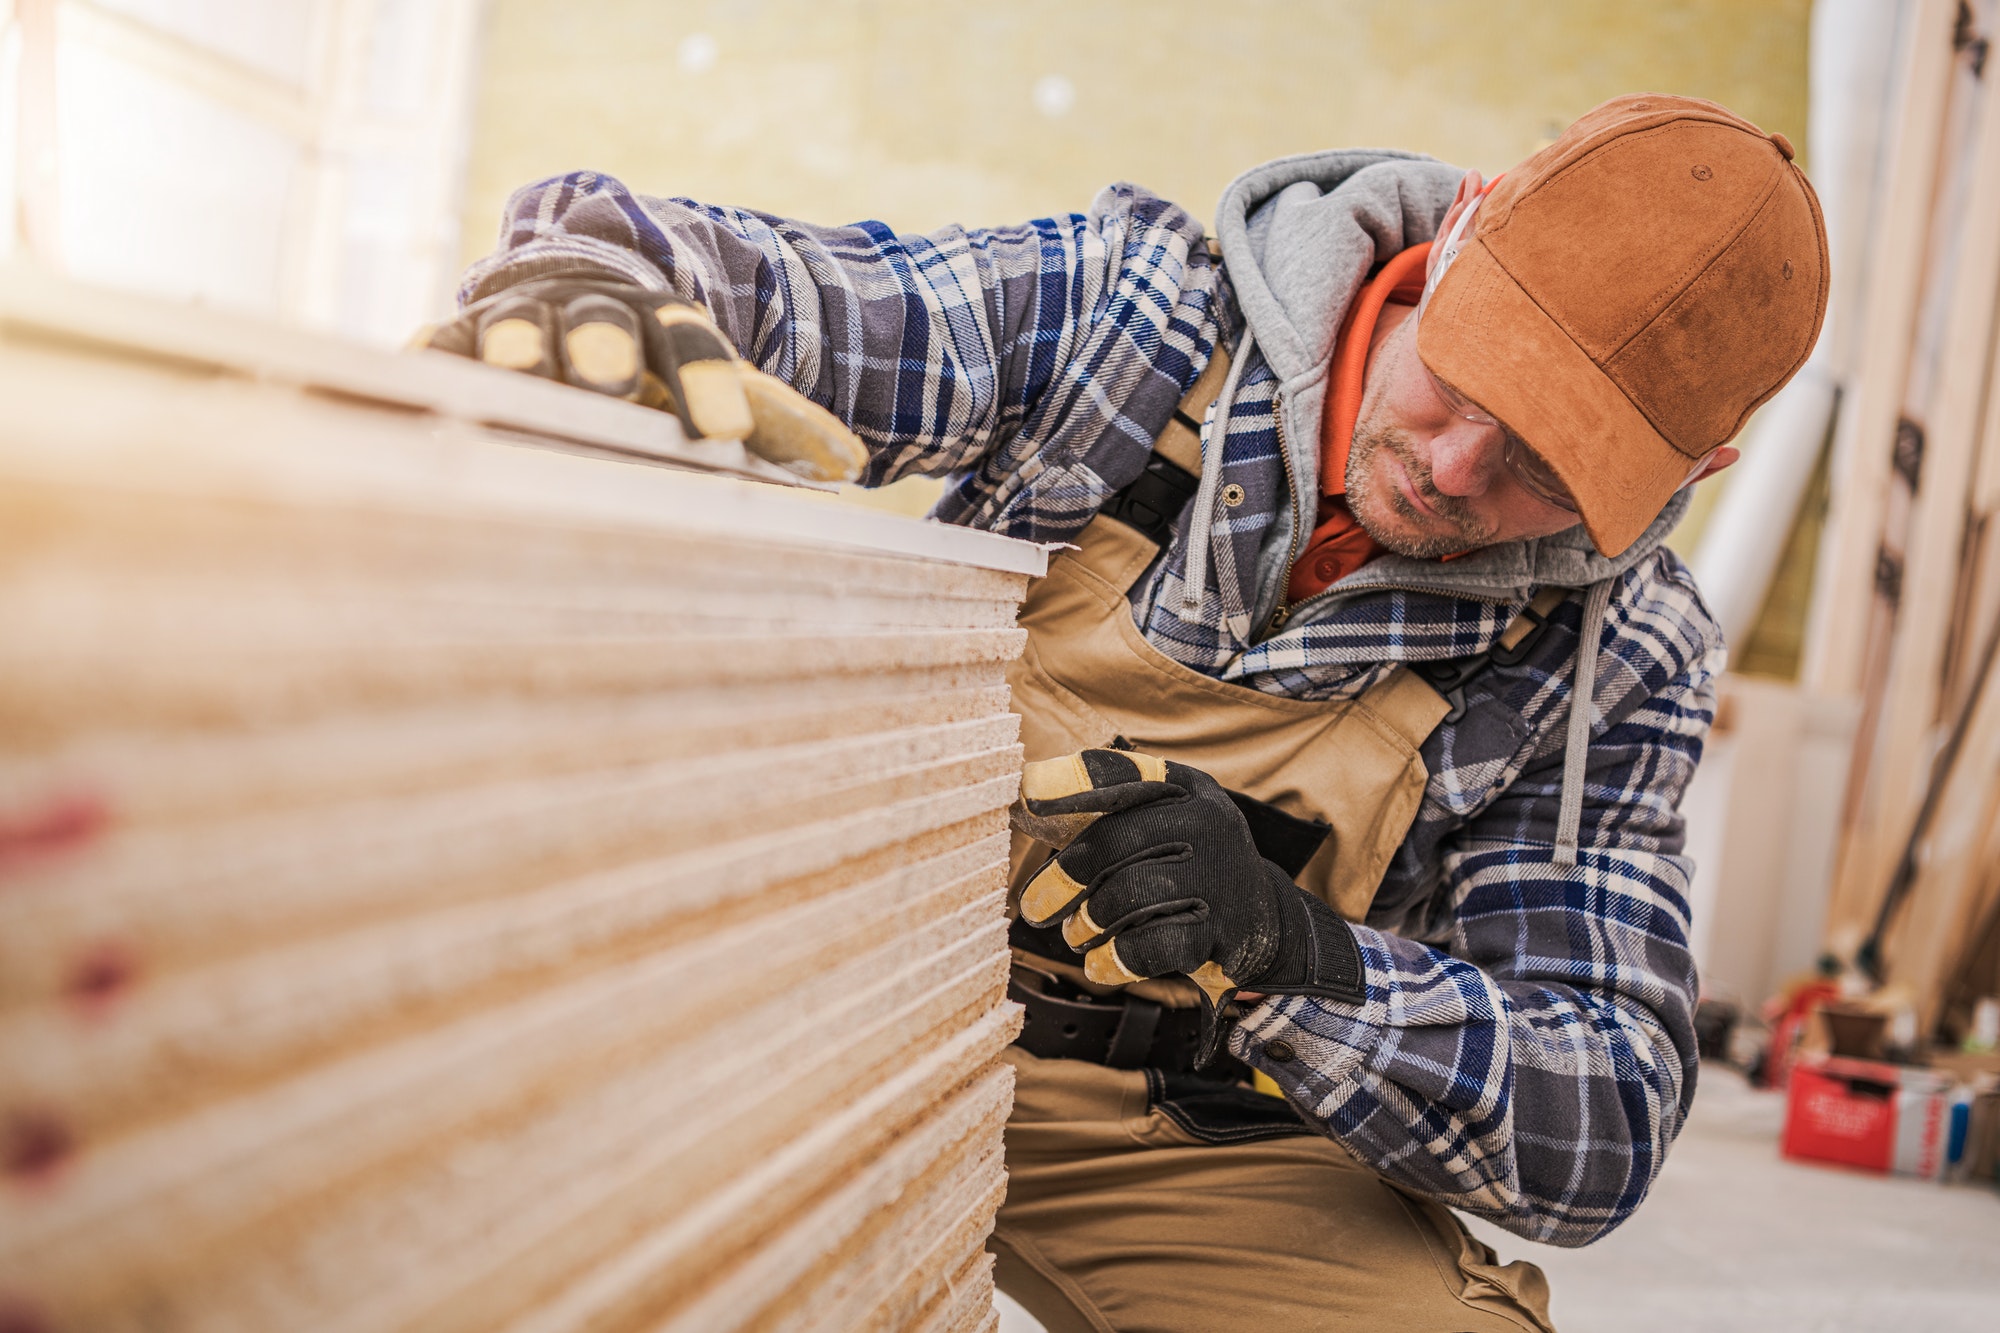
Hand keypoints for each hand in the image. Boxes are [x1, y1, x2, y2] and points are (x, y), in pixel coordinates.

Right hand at [413, 272, 867, 481]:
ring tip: (520, 375)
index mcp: (665, 324)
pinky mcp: (455, 337)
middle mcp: (591, 313)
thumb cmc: (654, 366)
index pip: (694, 347)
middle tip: (615, 382)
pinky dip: (429, 360)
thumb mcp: (714, 385)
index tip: (722, 433)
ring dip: (520, 346)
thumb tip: (853, 464)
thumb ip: (779, 422)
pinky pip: (437, 346)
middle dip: (609, 347)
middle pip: (603, 325)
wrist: (570, 294)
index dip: (708, 384)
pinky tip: (422, 384)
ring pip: (517, 326)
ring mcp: (519, 320)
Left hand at [1010, 748, 1365, 1065]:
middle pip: (1112, 843)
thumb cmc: (1187, 868)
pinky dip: (1116, 958)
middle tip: (1037, 909)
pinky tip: (1102, 963)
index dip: (1071, 783)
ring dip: (1088, 922)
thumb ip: (1102, 810)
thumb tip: (1024, 795)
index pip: (1123, 774)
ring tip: (1078, 934)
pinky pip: (1154, 945)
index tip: (1028, 796)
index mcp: (1185, 789)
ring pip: (1128, 896)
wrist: (1262, 923)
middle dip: (1063, 879)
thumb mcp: (1160, 824)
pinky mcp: (1227, 931)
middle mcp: (1208, 822)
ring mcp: (1221, 877)